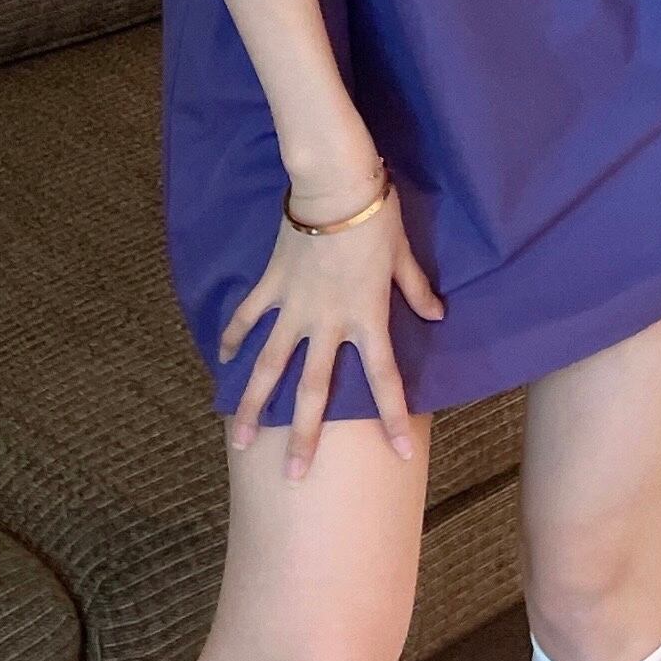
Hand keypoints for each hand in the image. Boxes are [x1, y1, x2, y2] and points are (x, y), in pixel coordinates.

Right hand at [217, 158, 446, 477]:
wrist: (334, 184)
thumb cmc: (376, 216)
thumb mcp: (403, 255)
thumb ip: (416, 289)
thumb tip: (437, 315)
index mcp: (367, 317)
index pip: (384, 379)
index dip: (394, 417)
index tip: (401, 454)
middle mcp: (328, 322)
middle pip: (314, 390)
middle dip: (305, 436)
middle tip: (295, 476)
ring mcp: (294, 307)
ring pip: (270, 366)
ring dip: (254, 405)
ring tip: (240, 443)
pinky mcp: (272, 284)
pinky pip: (249, 317)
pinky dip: (235, 337)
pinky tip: (224, 360)